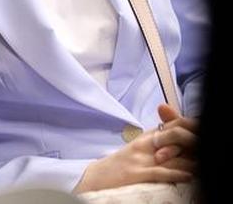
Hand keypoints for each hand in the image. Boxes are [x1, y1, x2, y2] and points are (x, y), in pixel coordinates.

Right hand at [74, 112, 194, 192]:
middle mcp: (144, 144)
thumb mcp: (137, 151)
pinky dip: (177, 173)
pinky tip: (190, 176)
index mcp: (145, 138)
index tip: (204, 130)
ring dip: (192, 159)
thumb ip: (156, 144)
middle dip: (195, 141)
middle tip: (208, 145)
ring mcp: (140, 158)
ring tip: (206, 161)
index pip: (172, 125)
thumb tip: (179, 144)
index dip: (191, 126)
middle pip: (175, 136)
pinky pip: (161, 172)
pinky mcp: (136, 173)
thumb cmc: (119, 167)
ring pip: (173, 155)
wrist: (95, 178)